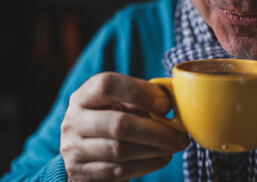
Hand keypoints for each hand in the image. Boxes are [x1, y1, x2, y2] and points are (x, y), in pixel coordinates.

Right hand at [60, 72, 189, 181]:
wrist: (84, 152)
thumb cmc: (111, 119)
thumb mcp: (121, 104)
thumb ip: (142, 98)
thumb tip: (170, 102)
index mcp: (85, 95)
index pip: (108, 85)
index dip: (141, 93)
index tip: (166, 104)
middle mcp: (74, 120)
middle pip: (119, 124)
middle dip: (156, 131)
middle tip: (181, 136)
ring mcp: (74, 149)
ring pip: (120, 150)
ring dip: (155, 150)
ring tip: (174, 147)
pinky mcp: (80, 173)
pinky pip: (119, 171)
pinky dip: (146, 165)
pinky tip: (162, 158)